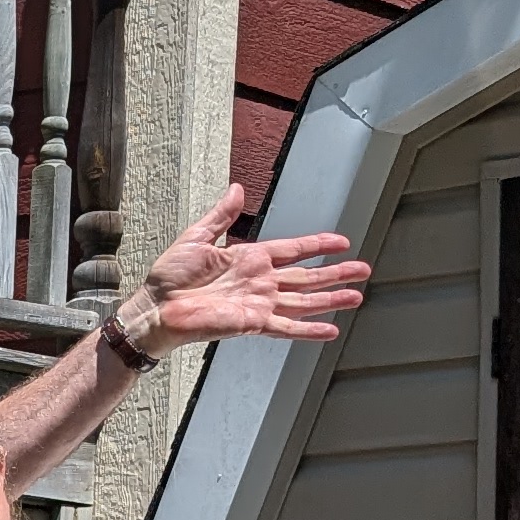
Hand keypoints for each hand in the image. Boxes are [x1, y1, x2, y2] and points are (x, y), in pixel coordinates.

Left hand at [131, 192, 367, 352]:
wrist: (156, 307)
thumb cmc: (169, 277)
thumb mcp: (196, 237)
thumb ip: (221, 215)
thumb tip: (237, 189)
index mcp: (250, 258)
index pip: (293, 249)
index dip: (317, 245)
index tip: (341, 242)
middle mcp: (260, 281)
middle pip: (307, 276)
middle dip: (336, 273)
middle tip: (363, 270)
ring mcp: (259, 303)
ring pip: (304, 301)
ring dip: (331, 300)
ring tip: (357, 297)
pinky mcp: (252, 322)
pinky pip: (286, 327)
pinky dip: (309, 330)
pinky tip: (330, 330)